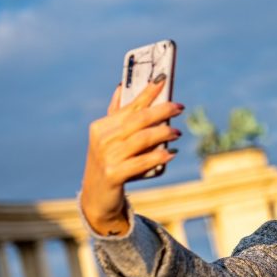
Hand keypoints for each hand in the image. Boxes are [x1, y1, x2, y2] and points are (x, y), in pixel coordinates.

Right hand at [80, 78, 184, 234]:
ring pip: (141, 139)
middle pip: (137, 120)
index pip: (129, 106)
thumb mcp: (110, 138)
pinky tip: (170, 153)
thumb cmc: (109, 162)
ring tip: (177, 132)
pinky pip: (140, 162)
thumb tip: (122, 87)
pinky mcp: (114, 175)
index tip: (163, 79)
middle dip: (161, 111)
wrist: (96, 197)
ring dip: (163, 133)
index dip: (147, 92)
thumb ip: (116, 114)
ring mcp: (107, 158)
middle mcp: (102, 140)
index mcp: (101, 126)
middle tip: (179, 106)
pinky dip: (157, 156)